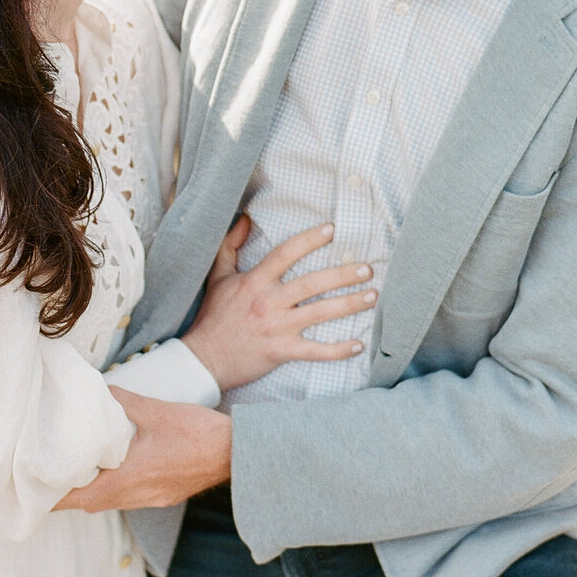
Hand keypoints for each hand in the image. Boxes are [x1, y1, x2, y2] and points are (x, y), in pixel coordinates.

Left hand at [54, 389, 231, 511]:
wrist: (235, 453)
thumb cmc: (196, 434)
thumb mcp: (154, 411)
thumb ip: (121, 403)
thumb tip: (98, 391)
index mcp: (125, 480)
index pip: (77, 499)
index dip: (51, 497)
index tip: (31, 488)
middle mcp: (133, 497)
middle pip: (88, 503)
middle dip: (65, 492)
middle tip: (45, 474)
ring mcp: (149, 499)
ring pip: (108, 501)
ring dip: (90, 488)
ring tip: (73, 468)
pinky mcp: (162, 495)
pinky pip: (128, 496)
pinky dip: (113, 485)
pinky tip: (113, 467)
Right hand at [180, 217, 375, 390]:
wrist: (204, 358)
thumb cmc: (213, 317)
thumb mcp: (217, 276)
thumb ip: (230, 245)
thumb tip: (246, 219)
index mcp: (255, 281)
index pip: (285, 254)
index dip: (309, 240)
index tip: (331, 230)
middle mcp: (269, 302)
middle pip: (312, 284)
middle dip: (342, 275)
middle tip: (366, 268)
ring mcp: (277, 328)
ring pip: (320, 313)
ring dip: (349, 304)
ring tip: (371, 295)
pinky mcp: (282, 352)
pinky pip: (316, 351)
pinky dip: (338, 349)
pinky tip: (358, 344)